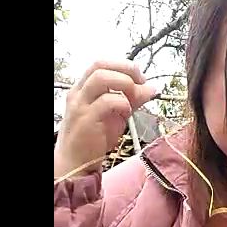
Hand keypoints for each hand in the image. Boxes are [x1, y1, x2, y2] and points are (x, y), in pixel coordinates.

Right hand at [54, 60, 155, 178]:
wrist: (76, 163)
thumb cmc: (93, 138)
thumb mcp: (116, 114)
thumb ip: (132, 99)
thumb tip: (151, 87)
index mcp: (84, 88)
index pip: (101, 64)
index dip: (124, 65)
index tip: (140, 77)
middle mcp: (79, 93)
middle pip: (100, 65)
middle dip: (126, 69)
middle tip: (141, 81)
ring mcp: (80, 105)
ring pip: (100, 77)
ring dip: (124, 82)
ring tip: (134, 96)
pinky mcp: (86, 120)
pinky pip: (106, 101)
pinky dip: (122, 102)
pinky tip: (127, 112)